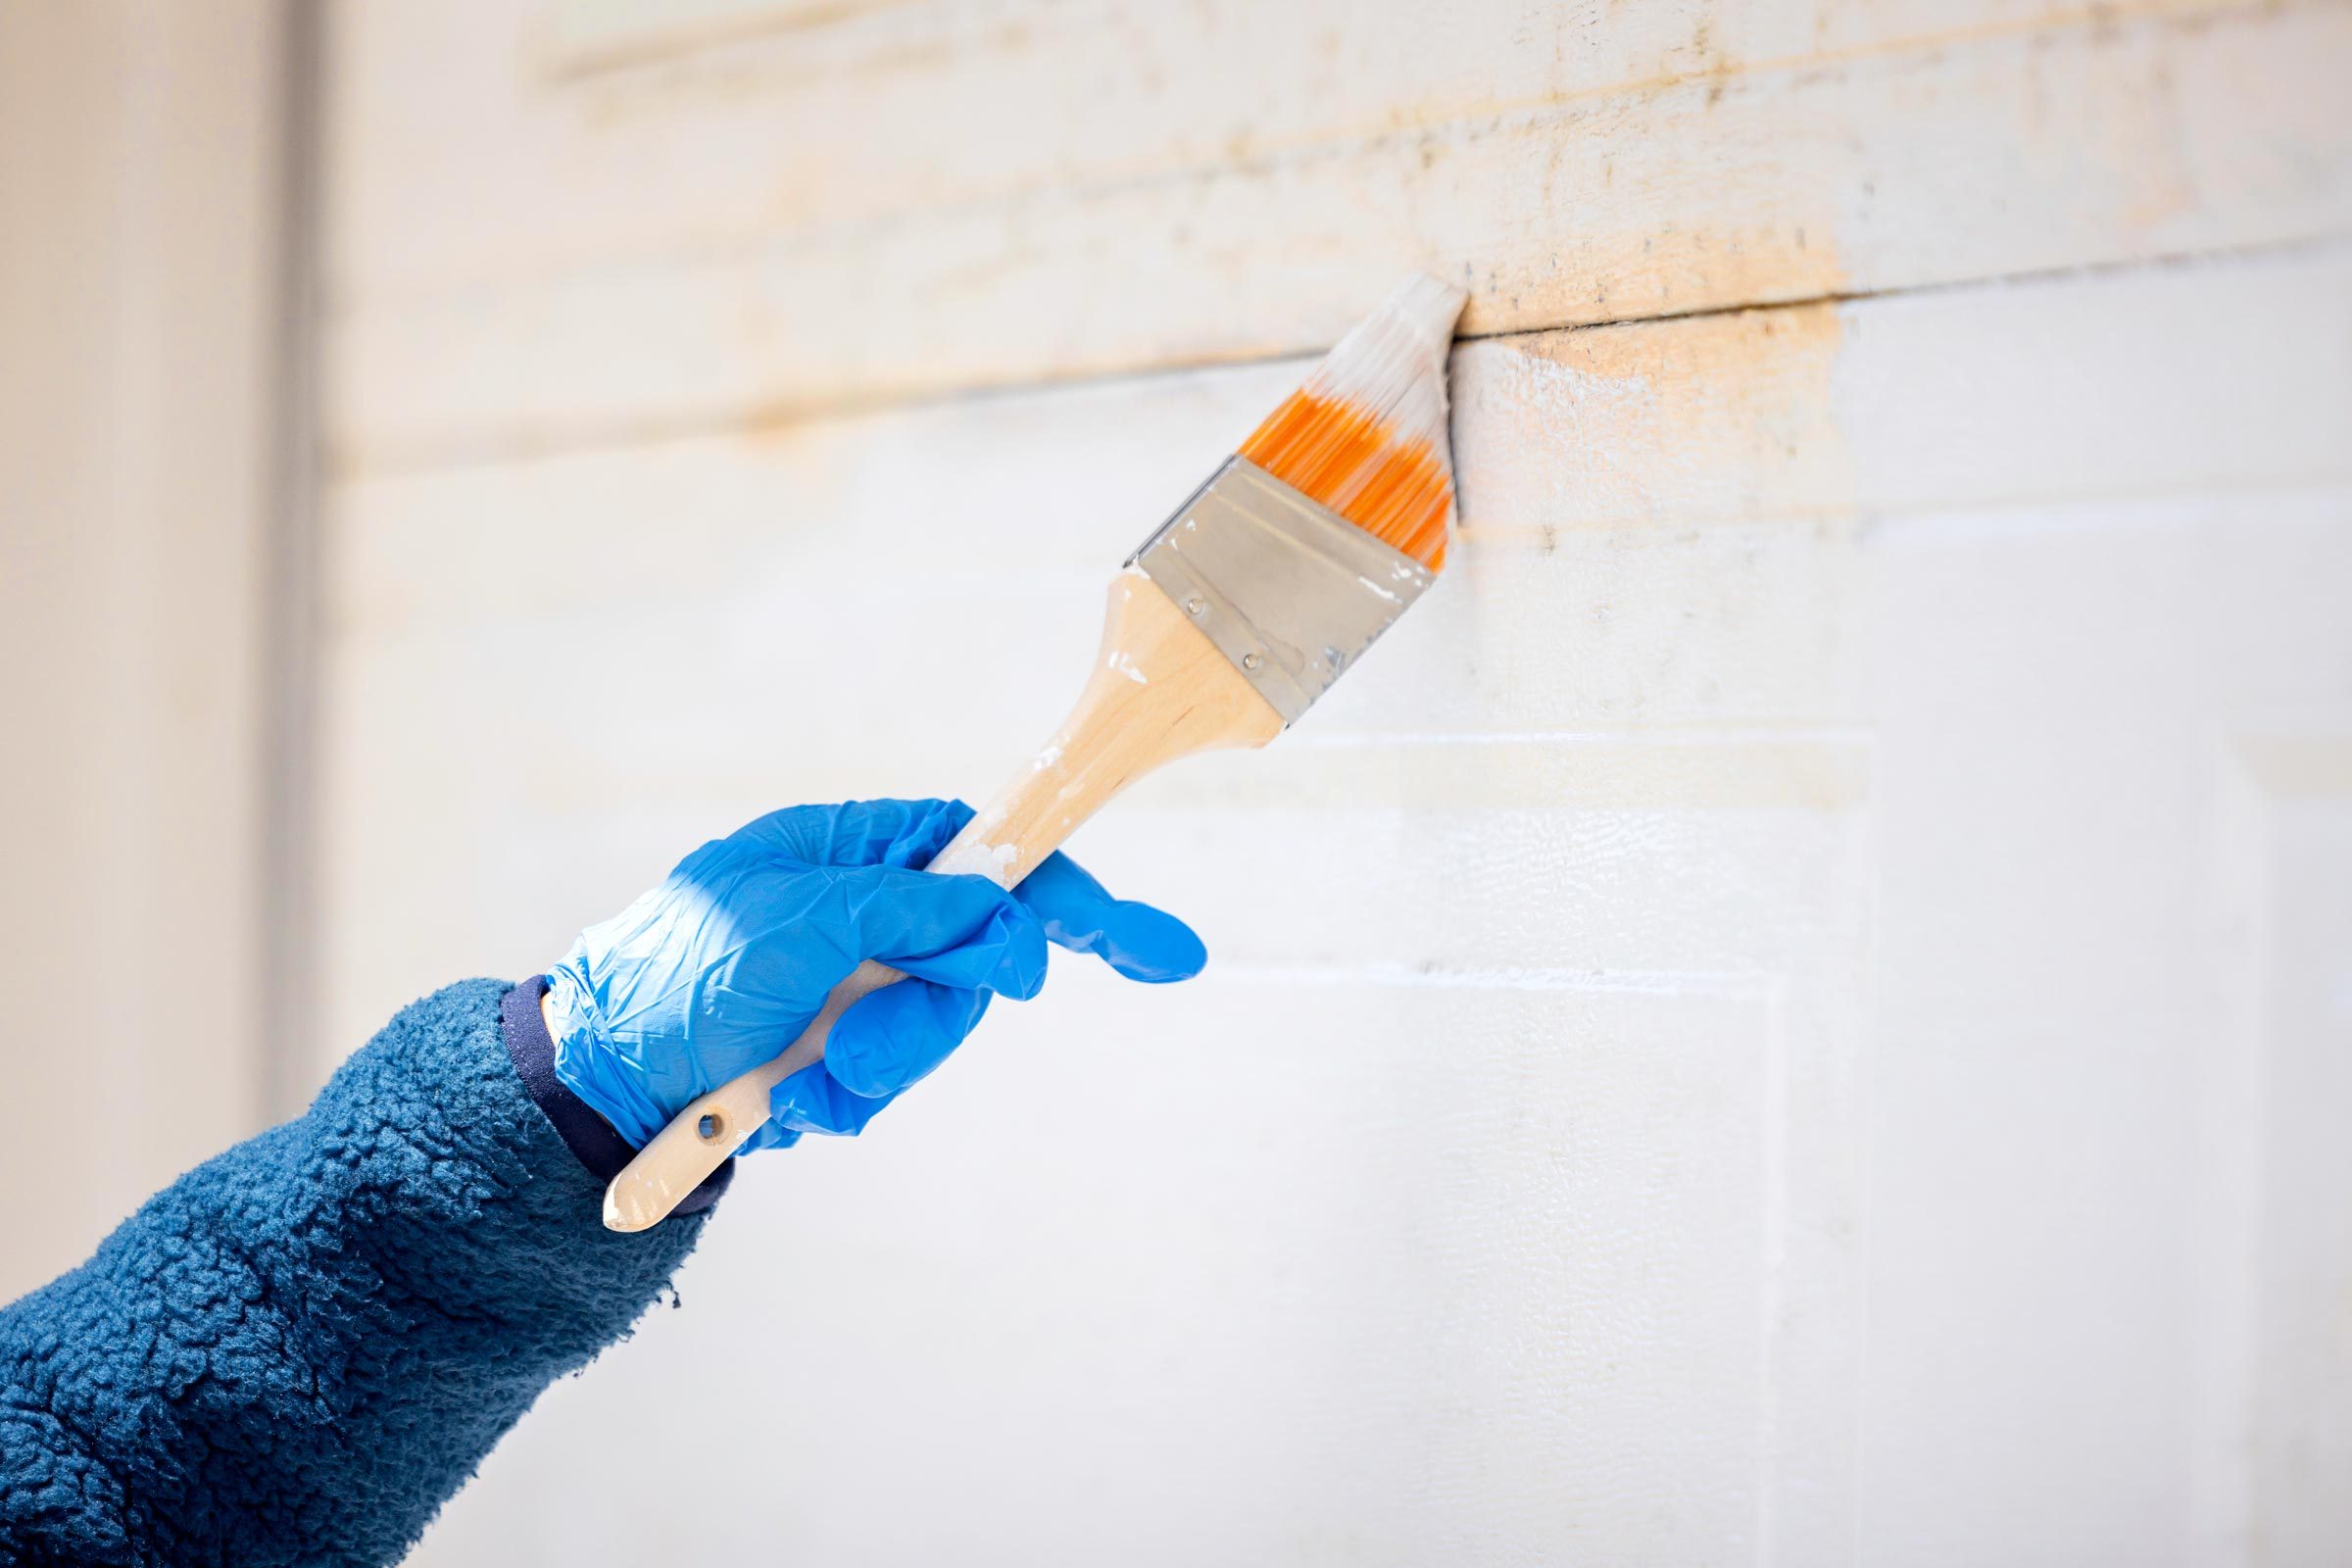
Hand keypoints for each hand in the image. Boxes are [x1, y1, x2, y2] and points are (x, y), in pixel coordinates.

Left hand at [542, 798, 1203, 1150]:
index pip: (987, 854)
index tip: (1149, 948)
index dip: (1068, 896)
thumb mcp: (796, 922)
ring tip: (801, 1080)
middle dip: (929, 1015)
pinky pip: (884, 1084)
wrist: (595, 1086)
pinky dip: (841, 1102)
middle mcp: (861, 915)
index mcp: (852, 853)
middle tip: (861, 1046)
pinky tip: (782, 1101)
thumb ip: (911, 911)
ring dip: (875, 1067)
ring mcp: (849, 987)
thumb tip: (1004, 917)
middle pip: (973, 959)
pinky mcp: (833, 1054)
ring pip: (934, 1031)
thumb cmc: (677, 974)